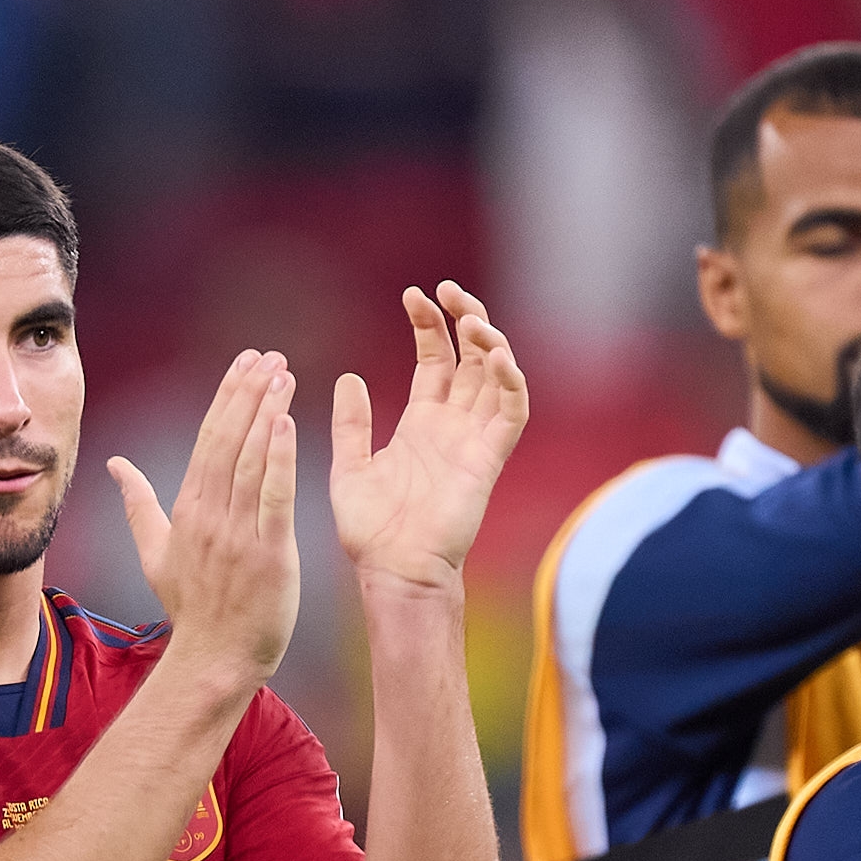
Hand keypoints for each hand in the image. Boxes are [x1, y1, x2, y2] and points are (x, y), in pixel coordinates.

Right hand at [109, 348, 299, 689]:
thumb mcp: (154, 553)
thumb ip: (137, 504)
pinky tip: (288, 424)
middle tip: (270, 356)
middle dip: (249, 393)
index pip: (207, 439)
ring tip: (284, 374)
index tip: (245, 362)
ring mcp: (237, 533)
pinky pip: (273, 498)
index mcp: (186, 509)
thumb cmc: (191, 608)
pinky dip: (279, 460)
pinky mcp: (268, 553)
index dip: (227, 396)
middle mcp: (209, 515)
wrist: (215, 657)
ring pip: (250, 461)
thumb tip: (115, 465)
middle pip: (228, 440)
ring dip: (267, 413)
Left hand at [331, 283, 526, 595]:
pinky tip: (495, 355)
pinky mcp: (489, 459)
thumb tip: (348, 378)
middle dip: (465, 319)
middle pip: (471, 358)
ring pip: (496, 376)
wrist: (394, 571)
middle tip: (448, 290)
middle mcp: (453, 426)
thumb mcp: (349, 467)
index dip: (429, 325)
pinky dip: (511, 381)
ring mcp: (474, 440)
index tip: (413, 294)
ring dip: (490, 342)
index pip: (435, 358)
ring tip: (471, 317)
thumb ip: (351, 424)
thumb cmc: (371, 531)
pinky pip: (511, 413)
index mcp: (421, 423)